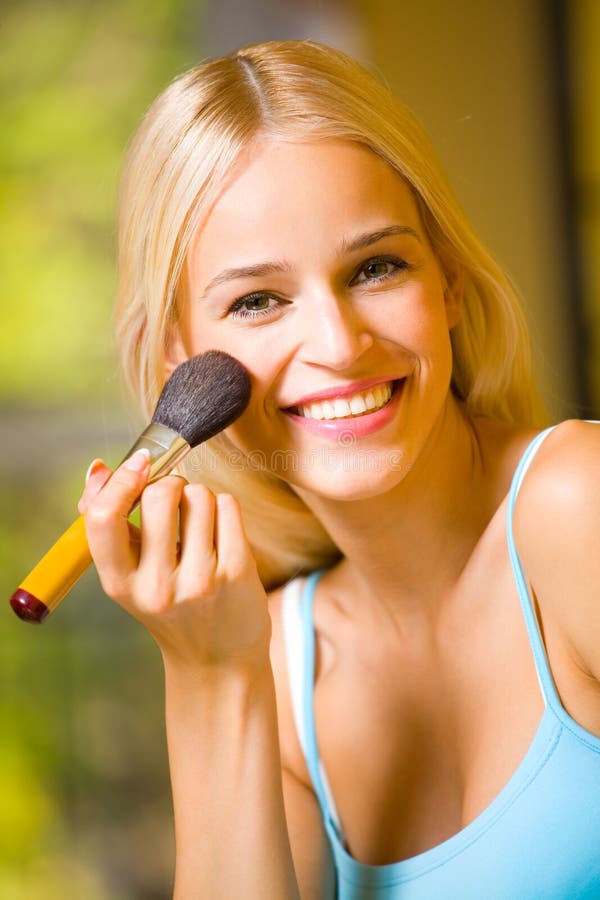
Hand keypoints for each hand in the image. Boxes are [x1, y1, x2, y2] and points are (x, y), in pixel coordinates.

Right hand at [78, 451, 270, 670]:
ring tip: (199, 525)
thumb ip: (111, 522)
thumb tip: (101, 468)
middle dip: (171, 483)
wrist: (217, 658)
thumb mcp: (130, 575)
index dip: (121, 482)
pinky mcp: (237, 572)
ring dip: (200, 497)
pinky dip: (224, 508)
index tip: (139, 465)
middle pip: (161, 494)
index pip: (104, 518)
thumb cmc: (170, 605)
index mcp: (119, 584)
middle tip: (175, 501)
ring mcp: (199, 580)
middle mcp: (157, 586)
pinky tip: (220, 533)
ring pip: (200, 495)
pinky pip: (228, 506)